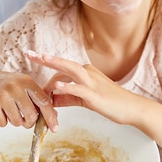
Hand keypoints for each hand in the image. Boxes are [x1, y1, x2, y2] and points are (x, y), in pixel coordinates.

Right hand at [0, 69, 57, 131]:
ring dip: (14, 121)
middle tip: (25, 120)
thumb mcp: (23, 85)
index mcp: (27, 81)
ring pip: (17, 122)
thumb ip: (37, 98)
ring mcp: (2, 95)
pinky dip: (2, 121)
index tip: (55, 128)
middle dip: (29, 122)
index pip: (43, 101)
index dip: (50, 116)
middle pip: (31, 116)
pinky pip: (3, 123)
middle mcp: (15, 86)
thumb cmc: (6, 85)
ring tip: (9, 110)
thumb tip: (53, 116)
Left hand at [26, 51, 140, 124]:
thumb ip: (69, 98)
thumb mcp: (86, 99)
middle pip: (64, 63)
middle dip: (46, 58)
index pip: (62, 68)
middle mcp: (88, 73)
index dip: (47, 68)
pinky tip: (57, 87)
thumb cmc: (111, 103)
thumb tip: (52, 99)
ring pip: (71, 70)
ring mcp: (92, 82)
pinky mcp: (95, 95)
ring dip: (56, 64)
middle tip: (29, 53)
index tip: (33, 59)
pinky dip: (68, 87)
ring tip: (42, 58)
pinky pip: (79, 89)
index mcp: (86, 73)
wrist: (131, 108)